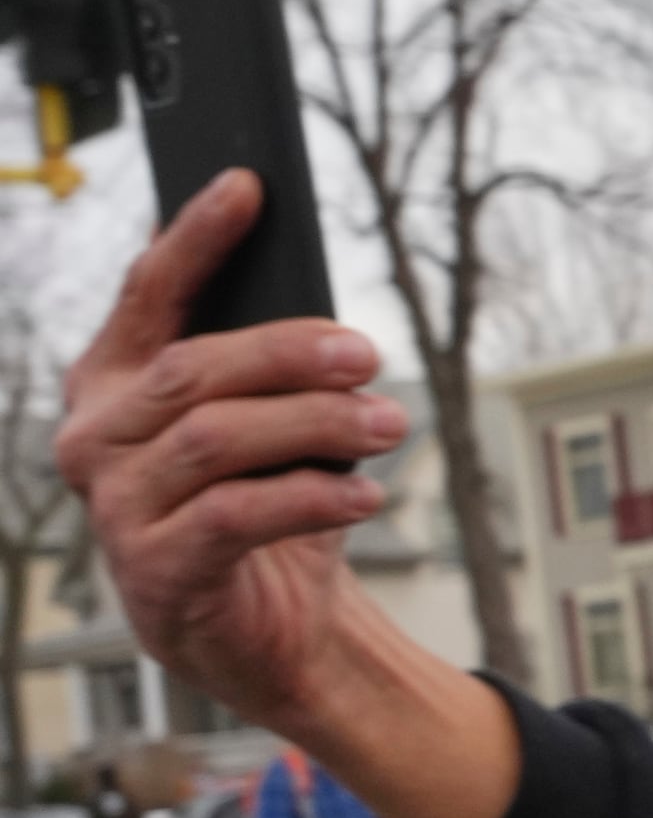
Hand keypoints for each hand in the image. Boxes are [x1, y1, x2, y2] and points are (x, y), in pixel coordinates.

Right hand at [58, 170, 408, 734]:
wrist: (273, 629)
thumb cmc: (267, 515)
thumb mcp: (271, 430)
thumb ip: (271, 375)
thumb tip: (329, 325)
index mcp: (115, 386)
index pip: (148, 295)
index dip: (195, 238)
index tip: (247, 188)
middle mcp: (98, 439)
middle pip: (194, 368)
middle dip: (289, 354)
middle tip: (369, 357)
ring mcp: (117, 508)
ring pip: (216, 437)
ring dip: (316, 424)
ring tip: (389, 425)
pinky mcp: (156, 572)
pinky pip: (234, 515)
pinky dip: (311, 498)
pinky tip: (366, 496)